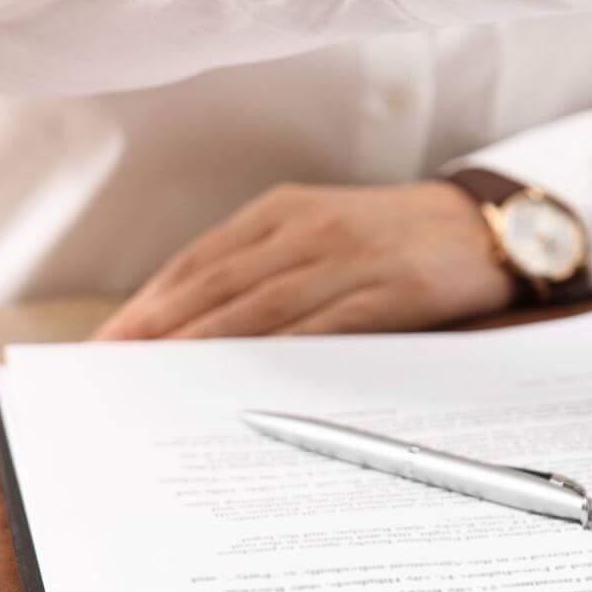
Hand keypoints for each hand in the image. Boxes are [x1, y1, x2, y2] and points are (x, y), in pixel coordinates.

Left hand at [92, 182, 516, 339]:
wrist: (485, 226)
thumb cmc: (394, 235)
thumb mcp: (323, 228)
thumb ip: (266, 262)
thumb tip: (191, 321)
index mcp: (286, 209)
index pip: (200, 259)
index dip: (148, 302)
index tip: (106, 342)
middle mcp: (311, 228)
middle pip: (218, 284)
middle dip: (158, 331)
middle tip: (112, 371)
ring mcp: (350, 258)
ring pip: (260, 308)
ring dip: (204, 347)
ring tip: (159, 382)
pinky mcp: (389, 291)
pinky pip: (321, 328)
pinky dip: (277, 355)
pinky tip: (245, 380)